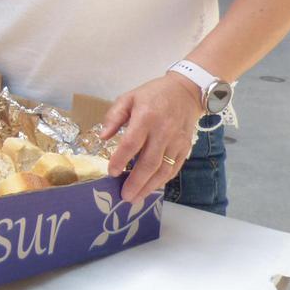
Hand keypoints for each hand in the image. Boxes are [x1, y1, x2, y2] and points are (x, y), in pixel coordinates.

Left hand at [102, 74, 202, 204]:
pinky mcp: (185, 148)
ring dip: (149, 186)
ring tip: (136, 198)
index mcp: (146, 117)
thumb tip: (103, 137)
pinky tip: (152, 188)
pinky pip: (174, 168)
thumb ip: (114, 116)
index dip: (121, 159)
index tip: (111, 172)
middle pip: (149, 162)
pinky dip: (162, 180)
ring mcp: (177, 142)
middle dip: (136, 182)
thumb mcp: (128, 97)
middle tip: (124, 196)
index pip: (132, 143)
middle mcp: (163, 132)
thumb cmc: (152, 94)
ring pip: (163, 169)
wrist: (186, 92)